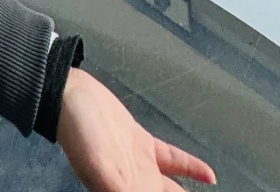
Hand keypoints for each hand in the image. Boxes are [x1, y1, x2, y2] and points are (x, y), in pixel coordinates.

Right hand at [57, 69, 214, 190]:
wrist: (69, 96)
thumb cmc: (80, 134)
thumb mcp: (99, 169)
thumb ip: (120, 189)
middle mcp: (134, 186)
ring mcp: (141, 167)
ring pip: (171, 190)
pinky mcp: (144, 146)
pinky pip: (174, 162)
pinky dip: (192, 170)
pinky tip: (210, 177)